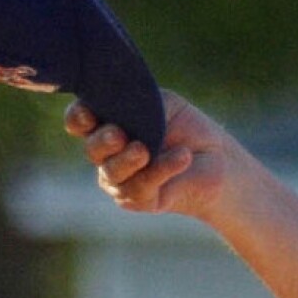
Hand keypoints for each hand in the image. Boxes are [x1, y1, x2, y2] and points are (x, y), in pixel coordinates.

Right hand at [64, 91, 237, 218]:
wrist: (219, 160)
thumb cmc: (188, 129)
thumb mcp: (164, 104)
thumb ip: (139, 100)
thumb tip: (118, 97)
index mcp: (106, 126)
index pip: (79, 122)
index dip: (78, 118)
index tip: (90, 113)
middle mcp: (107, 155)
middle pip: (92, 149)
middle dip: (102, 141)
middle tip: (119, 135)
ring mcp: (120, 180)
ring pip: (112, 173)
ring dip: (127, 160)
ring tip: (144, 150)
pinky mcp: (139, 200)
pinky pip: (140, 188)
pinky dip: (161, 170)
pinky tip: (182, 157)